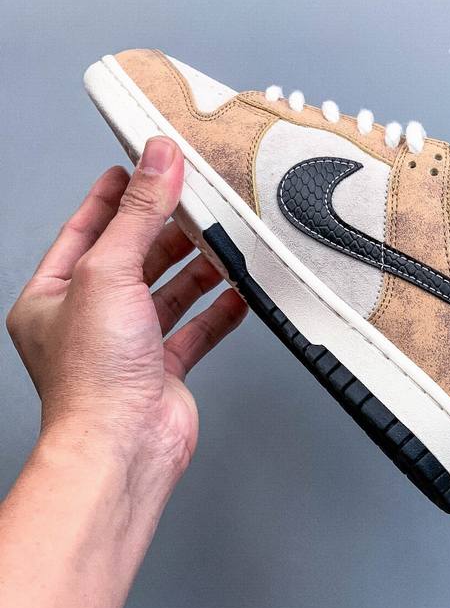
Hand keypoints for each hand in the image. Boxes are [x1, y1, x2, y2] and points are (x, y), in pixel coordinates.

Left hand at [6, 136, 246, 478]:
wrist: (122, 446)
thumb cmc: (92, 376)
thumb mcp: (108, 271)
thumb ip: (138, 214)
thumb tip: (157, 161)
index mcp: (53, 296)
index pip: (84, 231)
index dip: (112, 197)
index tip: (138, 168)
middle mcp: (88, 320)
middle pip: (132, 259)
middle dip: (164, 230)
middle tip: (195, 199)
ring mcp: (127, 346)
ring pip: (166, 294)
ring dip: (196, 268)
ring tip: (223, 240)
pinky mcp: (163, 369)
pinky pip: (195, 330)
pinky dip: (218, 311)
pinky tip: (237, 293)